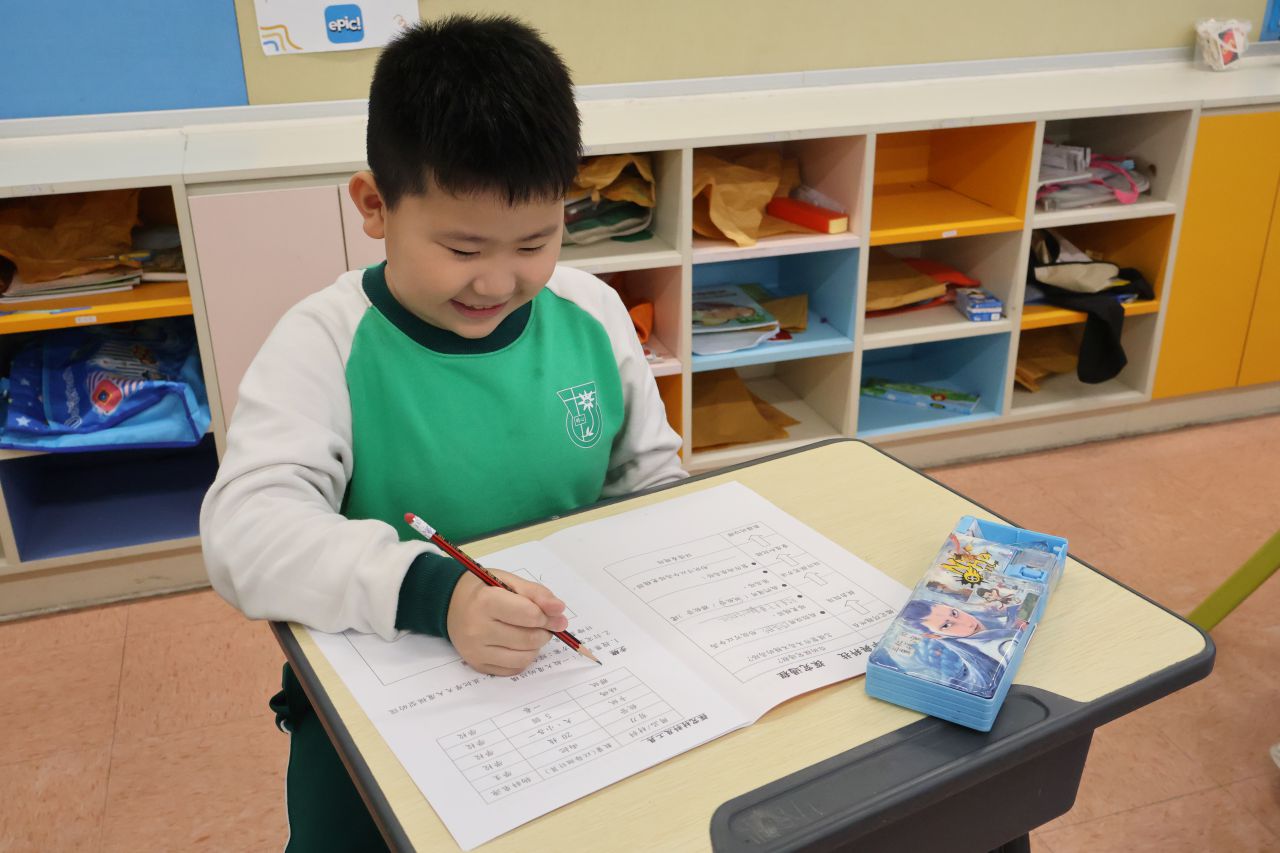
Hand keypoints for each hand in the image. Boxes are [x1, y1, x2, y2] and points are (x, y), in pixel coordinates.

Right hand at [446, 568, 568, 675]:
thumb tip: (559, 610)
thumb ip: (537, 594)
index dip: (548, 615)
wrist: (450, 603)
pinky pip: (514, 669)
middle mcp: (478, 629)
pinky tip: (517, 644)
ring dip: (536, 646)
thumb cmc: (483, 589)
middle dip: (545, 631)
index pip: (529, 615)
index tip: (554, 612)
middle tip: (544, 622)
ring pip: (524, 658)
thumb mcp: (509, 581)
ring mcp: (476, 651)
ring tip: (530, 632)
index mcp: (485, 602)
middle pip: (529, 639)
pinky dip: (523, 658)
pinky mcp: (477, 665)